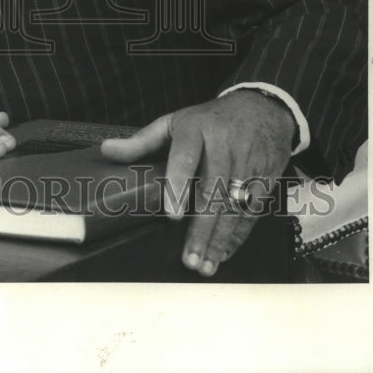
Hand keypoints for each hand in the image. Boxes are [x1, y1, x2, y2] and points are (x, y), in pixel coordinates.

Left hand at [100, 90, 294, 276]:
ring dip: (220, 239)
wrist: (261, 109)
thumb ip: (141, 141)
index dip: (179, 184)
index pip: (187, 156)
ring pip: (234, 206)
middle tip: (188, 257)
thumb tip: (107, 151)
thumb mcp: (174, 122)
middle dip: (202, 228)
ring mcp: (248, 163)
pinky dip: (238, 236)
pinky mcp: (265, 178)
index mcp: (197, 129)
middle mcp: (225, 146)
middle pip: (213, 190)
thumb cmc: (209, 120)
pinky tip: (224, 253)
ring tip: (204, 264)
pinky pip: (252, 211)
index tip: (172, 214)